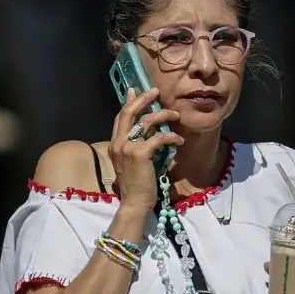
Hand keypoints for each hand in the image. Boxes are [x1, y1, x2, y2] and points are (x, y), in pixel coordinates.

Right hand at [108, 87, 182, 210]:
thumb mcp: (130, 164)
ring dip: (163, 115)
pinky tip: (179, 141)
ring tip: (176, 115)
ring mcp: (128, 148)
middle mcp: (118, 143)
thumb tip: (147, 137)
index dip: (128, 103)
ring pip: (146, 121)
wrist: (134, 203)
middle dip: (143, 99)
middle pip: (129, 113)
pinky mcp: (141, 153)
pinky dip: (171, 136)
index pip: (120, 118)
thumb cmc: (136, 187)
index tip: (135, 90)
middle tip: (155, 91)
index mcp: (114, 145)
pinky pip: (159, 137)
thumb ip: (134, 149)